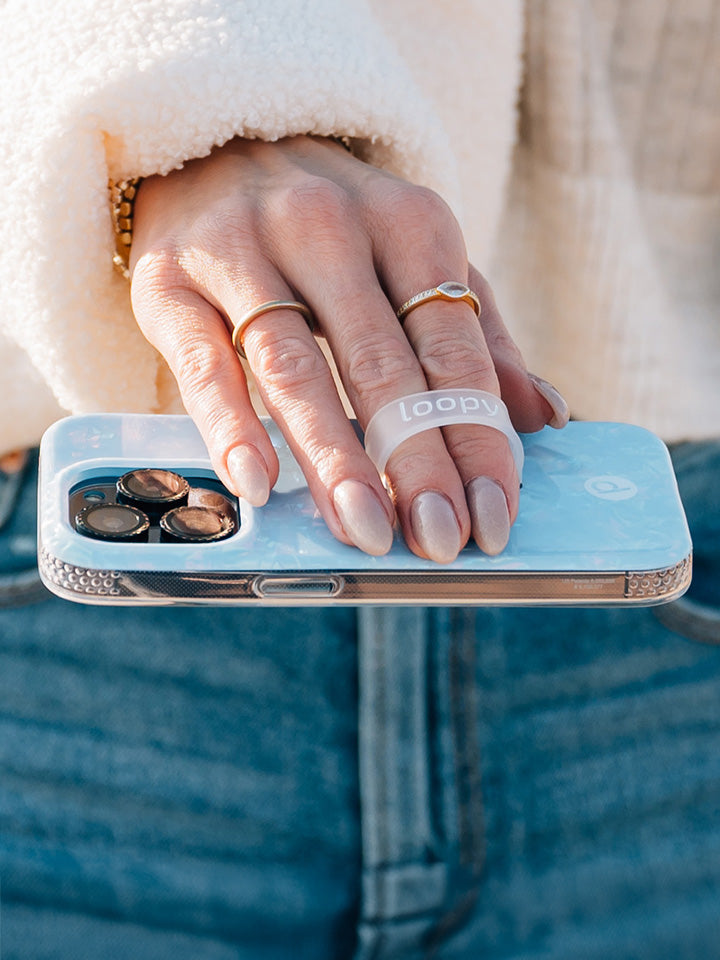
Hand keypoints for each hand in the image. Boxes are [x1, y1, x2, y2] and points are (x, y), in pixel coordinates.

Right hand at [129, 136, 566, 561]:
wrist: (214, 143)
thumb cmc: (333, 222)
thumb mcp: (416, 253)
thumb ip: (477, 332)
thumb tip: (547, 415)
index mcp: (408, 223)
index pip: (453, 348)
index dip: (478, 437)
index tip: (495, 516)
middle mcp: (328, 227)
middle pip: (381, 365)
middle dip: (417, 461)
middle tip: (442, 540)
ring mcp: (244, 252)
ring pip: (297, 369)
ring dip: (336, 459)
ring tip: (368, 531)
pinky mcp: (171, 282)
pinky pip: (206, 363)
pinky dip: (232, 426)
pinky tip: (259, 485)